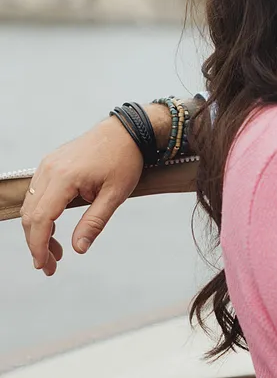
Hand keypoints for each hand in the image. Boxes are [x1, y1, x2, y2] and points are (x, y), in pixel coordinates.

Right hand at [20, 116, 144, 275]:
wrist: (126, 131)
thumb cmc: (124, 160)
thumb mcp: (116, 194)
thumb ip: (95, 222)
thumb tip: (78, 249)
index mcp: (64, 177)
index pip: (41, 219)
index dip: (39, 245)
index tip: (44, 265)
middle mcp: (49, 170)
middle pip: (31, 215)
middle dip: (36, 243)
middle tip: (50, 266)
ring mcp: (47, 165)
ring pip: (31, 206)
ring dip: (38, 231)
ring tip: (56, 252)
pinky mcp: (50, 165)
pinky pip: (37, 194)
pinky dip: (42, 214)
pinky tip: (55, 228)